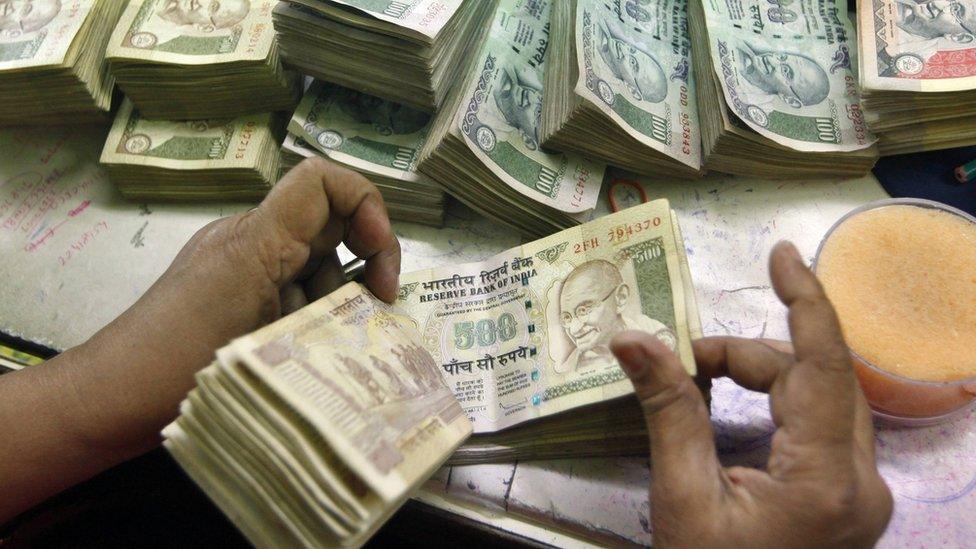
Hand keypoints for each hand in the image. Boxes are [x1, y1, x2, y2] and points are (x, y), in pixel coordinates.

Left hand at [0, 158, 399, 522]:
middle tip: (379, 312)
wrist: (110, 400)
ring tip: (335, 350)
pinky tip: (312, 359)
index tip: (377, 259)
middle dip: (365, 268)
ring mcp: (247, 275)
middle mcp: (254, 244)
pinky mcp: (242, 305)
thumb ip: (321, 304)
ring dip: (341, 305)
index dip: (367, 206)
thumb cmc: (177, 363)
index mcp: (256, 237)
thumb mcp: (260, 329)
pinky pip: (296, 298)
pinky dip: (316, 322)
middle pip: (333, 229)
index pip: (323, 182)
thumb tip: (376, 306)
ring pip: (320, 271)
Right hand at [610, 241, 891, 546]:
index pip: (823, 367)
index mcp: (825, 482)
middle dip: (747, 355)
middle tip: (682, 358)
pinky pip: (817, 427)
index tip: (782, 254)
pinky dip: (772, 407)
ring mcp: (860, 492)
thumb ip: (668, 409)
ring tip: (696, 384)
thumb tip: (631, 338)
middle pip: (814, 379)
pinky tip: (730, 410)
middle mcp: (861, 481)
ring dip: (758, 379)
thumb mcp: (683, 497)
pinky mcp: (848, 498)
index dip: (806, 301)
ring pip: (817, 400)